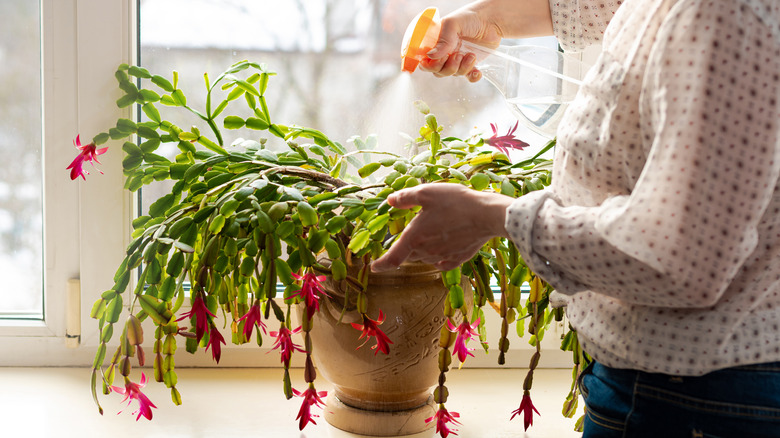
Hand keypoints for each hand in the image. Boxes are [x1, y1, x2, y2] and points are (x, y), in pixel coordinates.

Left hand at [371, 183, 513, 271]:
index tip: (373, 267)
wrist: (487, 215)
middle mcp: (426, 251)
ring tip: (432, 233)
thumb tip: (390, 201)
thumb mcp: (427, 192)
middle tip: (413, 233)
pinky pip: (442, 263)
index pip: (392, 258)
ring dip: (422, 250)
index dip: (380, 264)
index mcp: (414, 237)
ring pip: (425, 258)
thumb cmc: (456, 202)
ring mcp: (443, 257)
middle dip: (405, 249)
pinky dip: (438, 258)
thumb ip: (406, 197)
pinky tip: (443, 249)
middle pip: (409, 256)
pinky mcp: (458, 259)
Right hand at [419, 0, 553, 81]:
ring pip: (453, 74)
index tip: (439, 60)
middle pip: (438, 72)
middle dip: (448, 67)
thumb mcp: (453, 24)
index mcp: (436, 43)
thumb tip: (431, 56)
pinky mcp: (471, 64)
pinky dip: (472, 77)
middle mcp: (445, 53)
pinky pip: (468, 77)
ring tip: (471, 55)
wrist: (493, 20)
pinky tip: (477, 71)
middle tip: (457, 55)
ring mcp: (458, 59)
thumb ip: (443, 40)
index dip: (429, 65)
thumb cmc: (471, 17)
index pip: (425, 61)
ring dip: (462, 68)